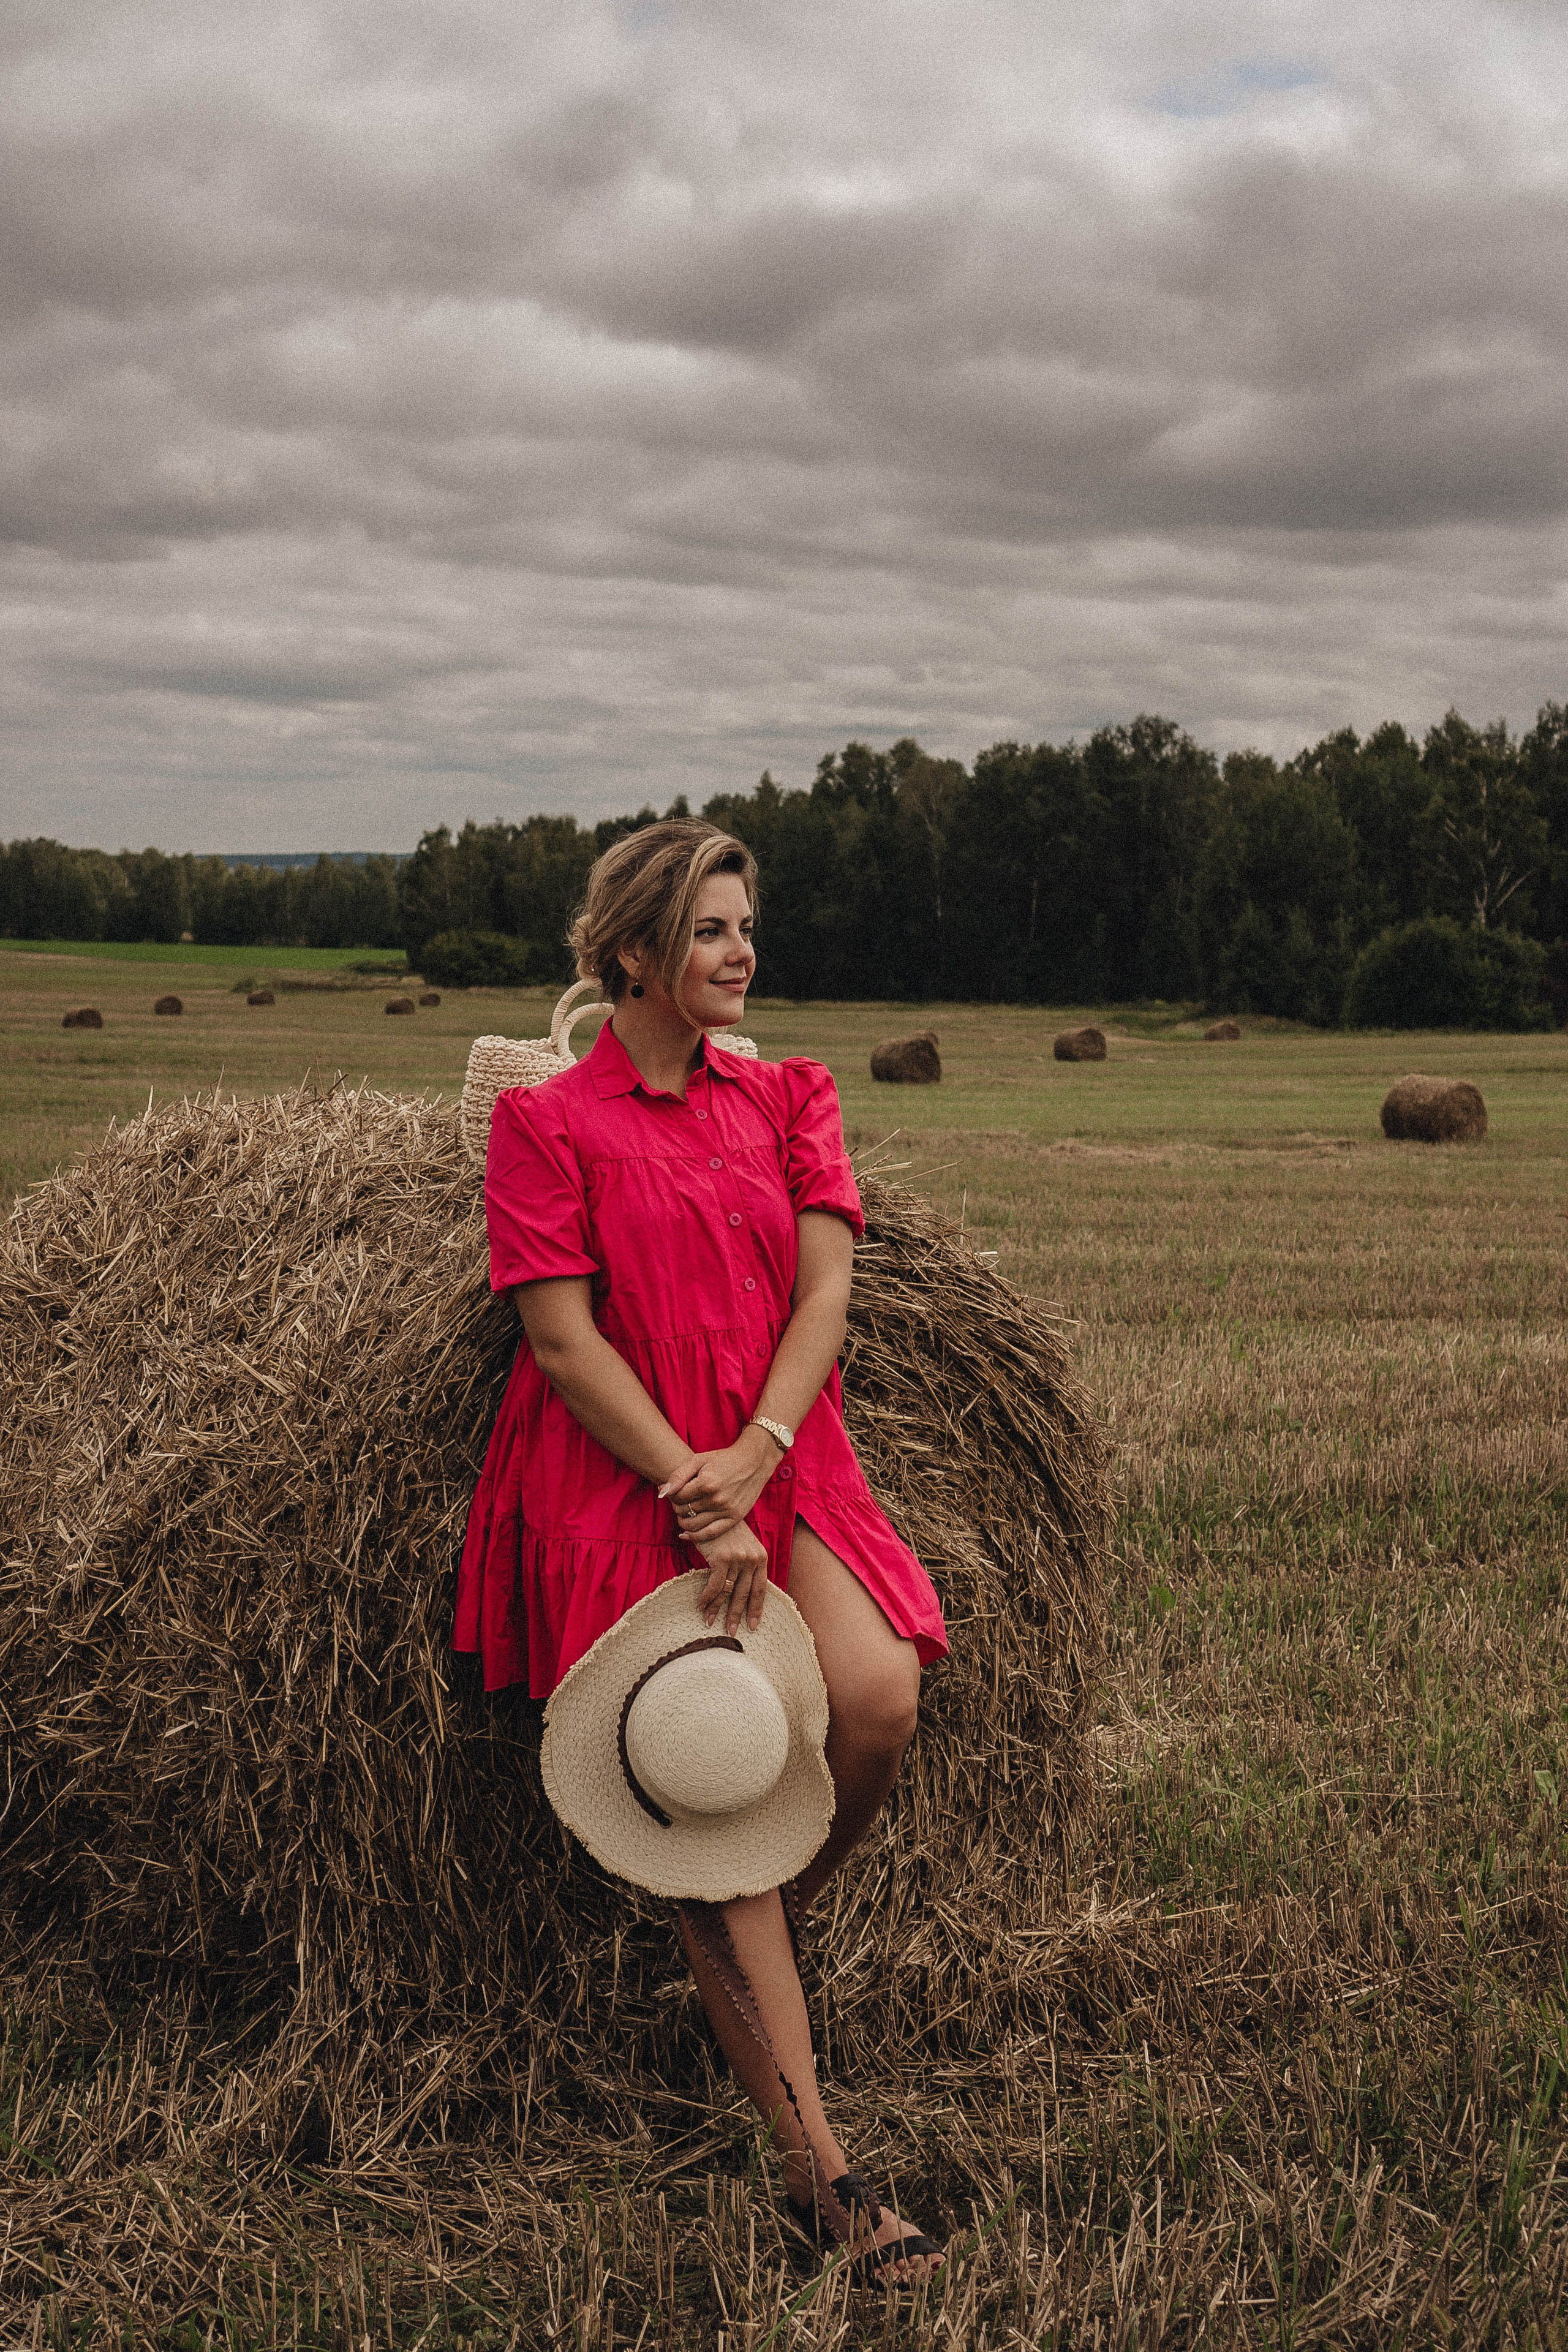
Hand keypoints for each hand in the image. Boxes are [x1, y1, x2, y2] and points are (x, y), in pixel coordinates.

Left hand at [659, 1428, 776, 1543]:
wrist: (754, 1462)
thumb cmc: (724, 1459)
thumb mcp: (699, 1460)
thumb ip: (678, 1475)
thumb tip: (662, 1492)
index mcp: (706, 1483)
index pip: (677, 1498)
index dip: (671, 1495)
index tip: (675, 1491)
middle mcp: (716, 1499)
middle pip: (684, 1511)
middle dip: (677, 1507)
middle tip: (680, 1500)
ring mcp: (726, 1510)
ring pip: (693, 1524)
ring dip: (683, 1520)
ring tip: (684, 1513)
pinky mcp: (734, 1518)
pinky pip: (710, 1534)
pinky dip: (695, 1536)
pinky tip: (686, 1534)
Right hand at [693, 1519, 770, 1634]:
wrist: (712, 1509)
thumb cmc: (725, 1529)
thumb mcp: (742, 1545)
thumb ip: (745, 1565)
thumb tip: (739, 1591)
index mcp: (761, 1557)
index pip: (761, 1589)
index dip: (756, 1609)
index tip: (753, 1626)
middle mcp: (752, 1559)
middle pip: (744, 1594)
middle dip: (737, 1615)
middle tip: (732, 1632)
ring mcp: (738, 1559)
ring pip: (727, 1592)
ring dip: (716, 1609)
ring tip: (710, 1623)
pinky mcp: (722, 1559)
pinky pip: (714, 1586)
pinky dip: (707, 1598)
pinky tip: (700, 1606)